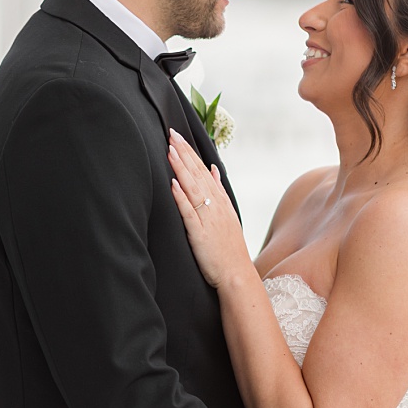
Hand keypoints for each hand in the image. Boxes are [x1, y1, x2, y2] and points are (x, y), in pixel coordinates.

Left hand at [166, 129, 248, 288]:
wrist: (236, 273)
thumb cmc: (229, 247)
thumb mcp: (227, 213)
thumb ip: (218, 190)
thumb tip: (212, 169)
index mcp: (219, 200)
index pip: (203, 170)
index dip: (190, 152)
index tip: (178, 136)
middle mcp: (215, 205)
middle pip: (197, 174)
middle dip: (183, 152)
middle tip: (171, 133)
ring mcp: (208, 218)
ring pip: (193, 188)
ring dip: (181, 168)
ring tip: (170, 150)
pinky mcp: (200, 233)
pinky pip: (189, 212)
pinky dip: (181, 197)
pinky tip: (173, 184)